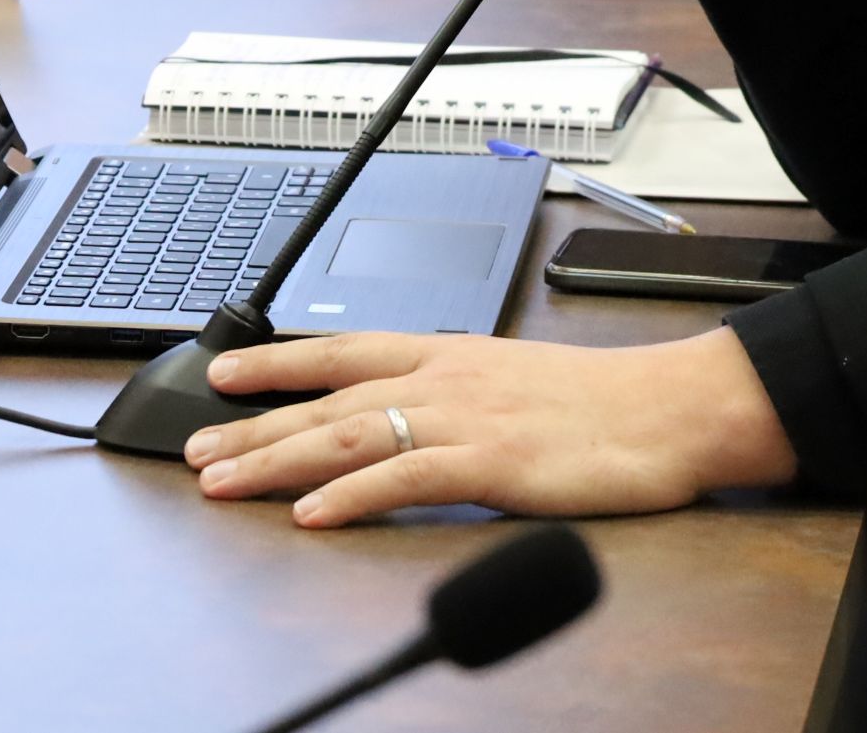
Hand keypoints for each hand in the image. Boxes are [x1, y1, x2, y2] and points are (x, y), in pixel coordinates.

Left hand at [187, 327, 798, 526]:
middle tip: (196, 451)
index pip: (345, 349)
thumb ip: (461, 392)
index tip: (222, 371)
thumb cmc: (605, 402)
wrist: (670, 409)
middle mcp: (447, 378)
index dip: (278, 360)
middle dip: (254, 426)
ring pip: (349, 436)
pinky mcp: (491, 463)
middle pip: (329, 400)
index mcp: (454, 353)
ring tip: (223, 482)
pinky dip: (353, 498)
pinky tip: (313, 516)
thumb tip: (413, 414)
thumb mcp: (518, 379)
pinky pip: (404, 480)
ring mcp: (466, 418)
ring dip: (277, 461)